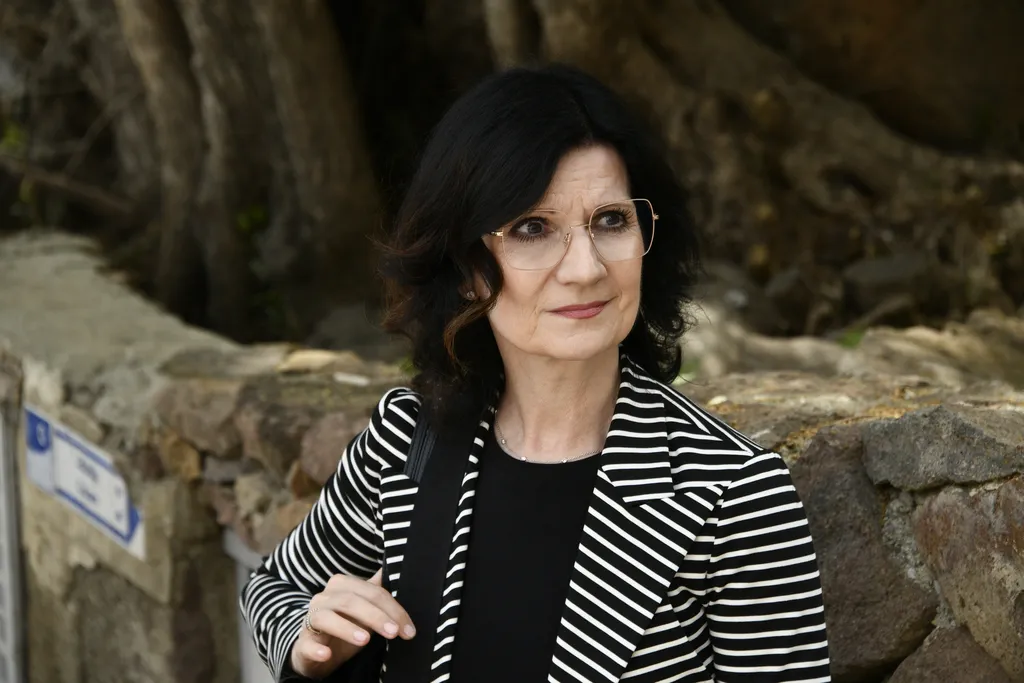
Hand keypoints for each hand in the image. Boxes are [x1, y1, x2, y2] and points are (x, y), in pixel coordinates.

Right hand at [289, 569, 415, 678]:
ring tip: (365, 640)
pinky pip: (307, 643)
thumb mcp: (366, 608)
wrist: (318, 650)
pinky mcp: (303, 642)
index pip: (372, 592)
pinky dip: (316, 649)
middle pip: (352, 601)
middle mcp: (325, 597)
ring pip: (327, 617)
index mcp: (343, 585)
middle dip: (376, 616)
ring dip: (347, 628)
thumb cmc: (347, 625)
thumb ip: (379, 592)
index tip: (409, 628)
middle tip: (394, 632)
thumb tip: (399, 569)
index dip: (393, 609)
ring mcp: (311, 618)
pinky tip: (327, 654)